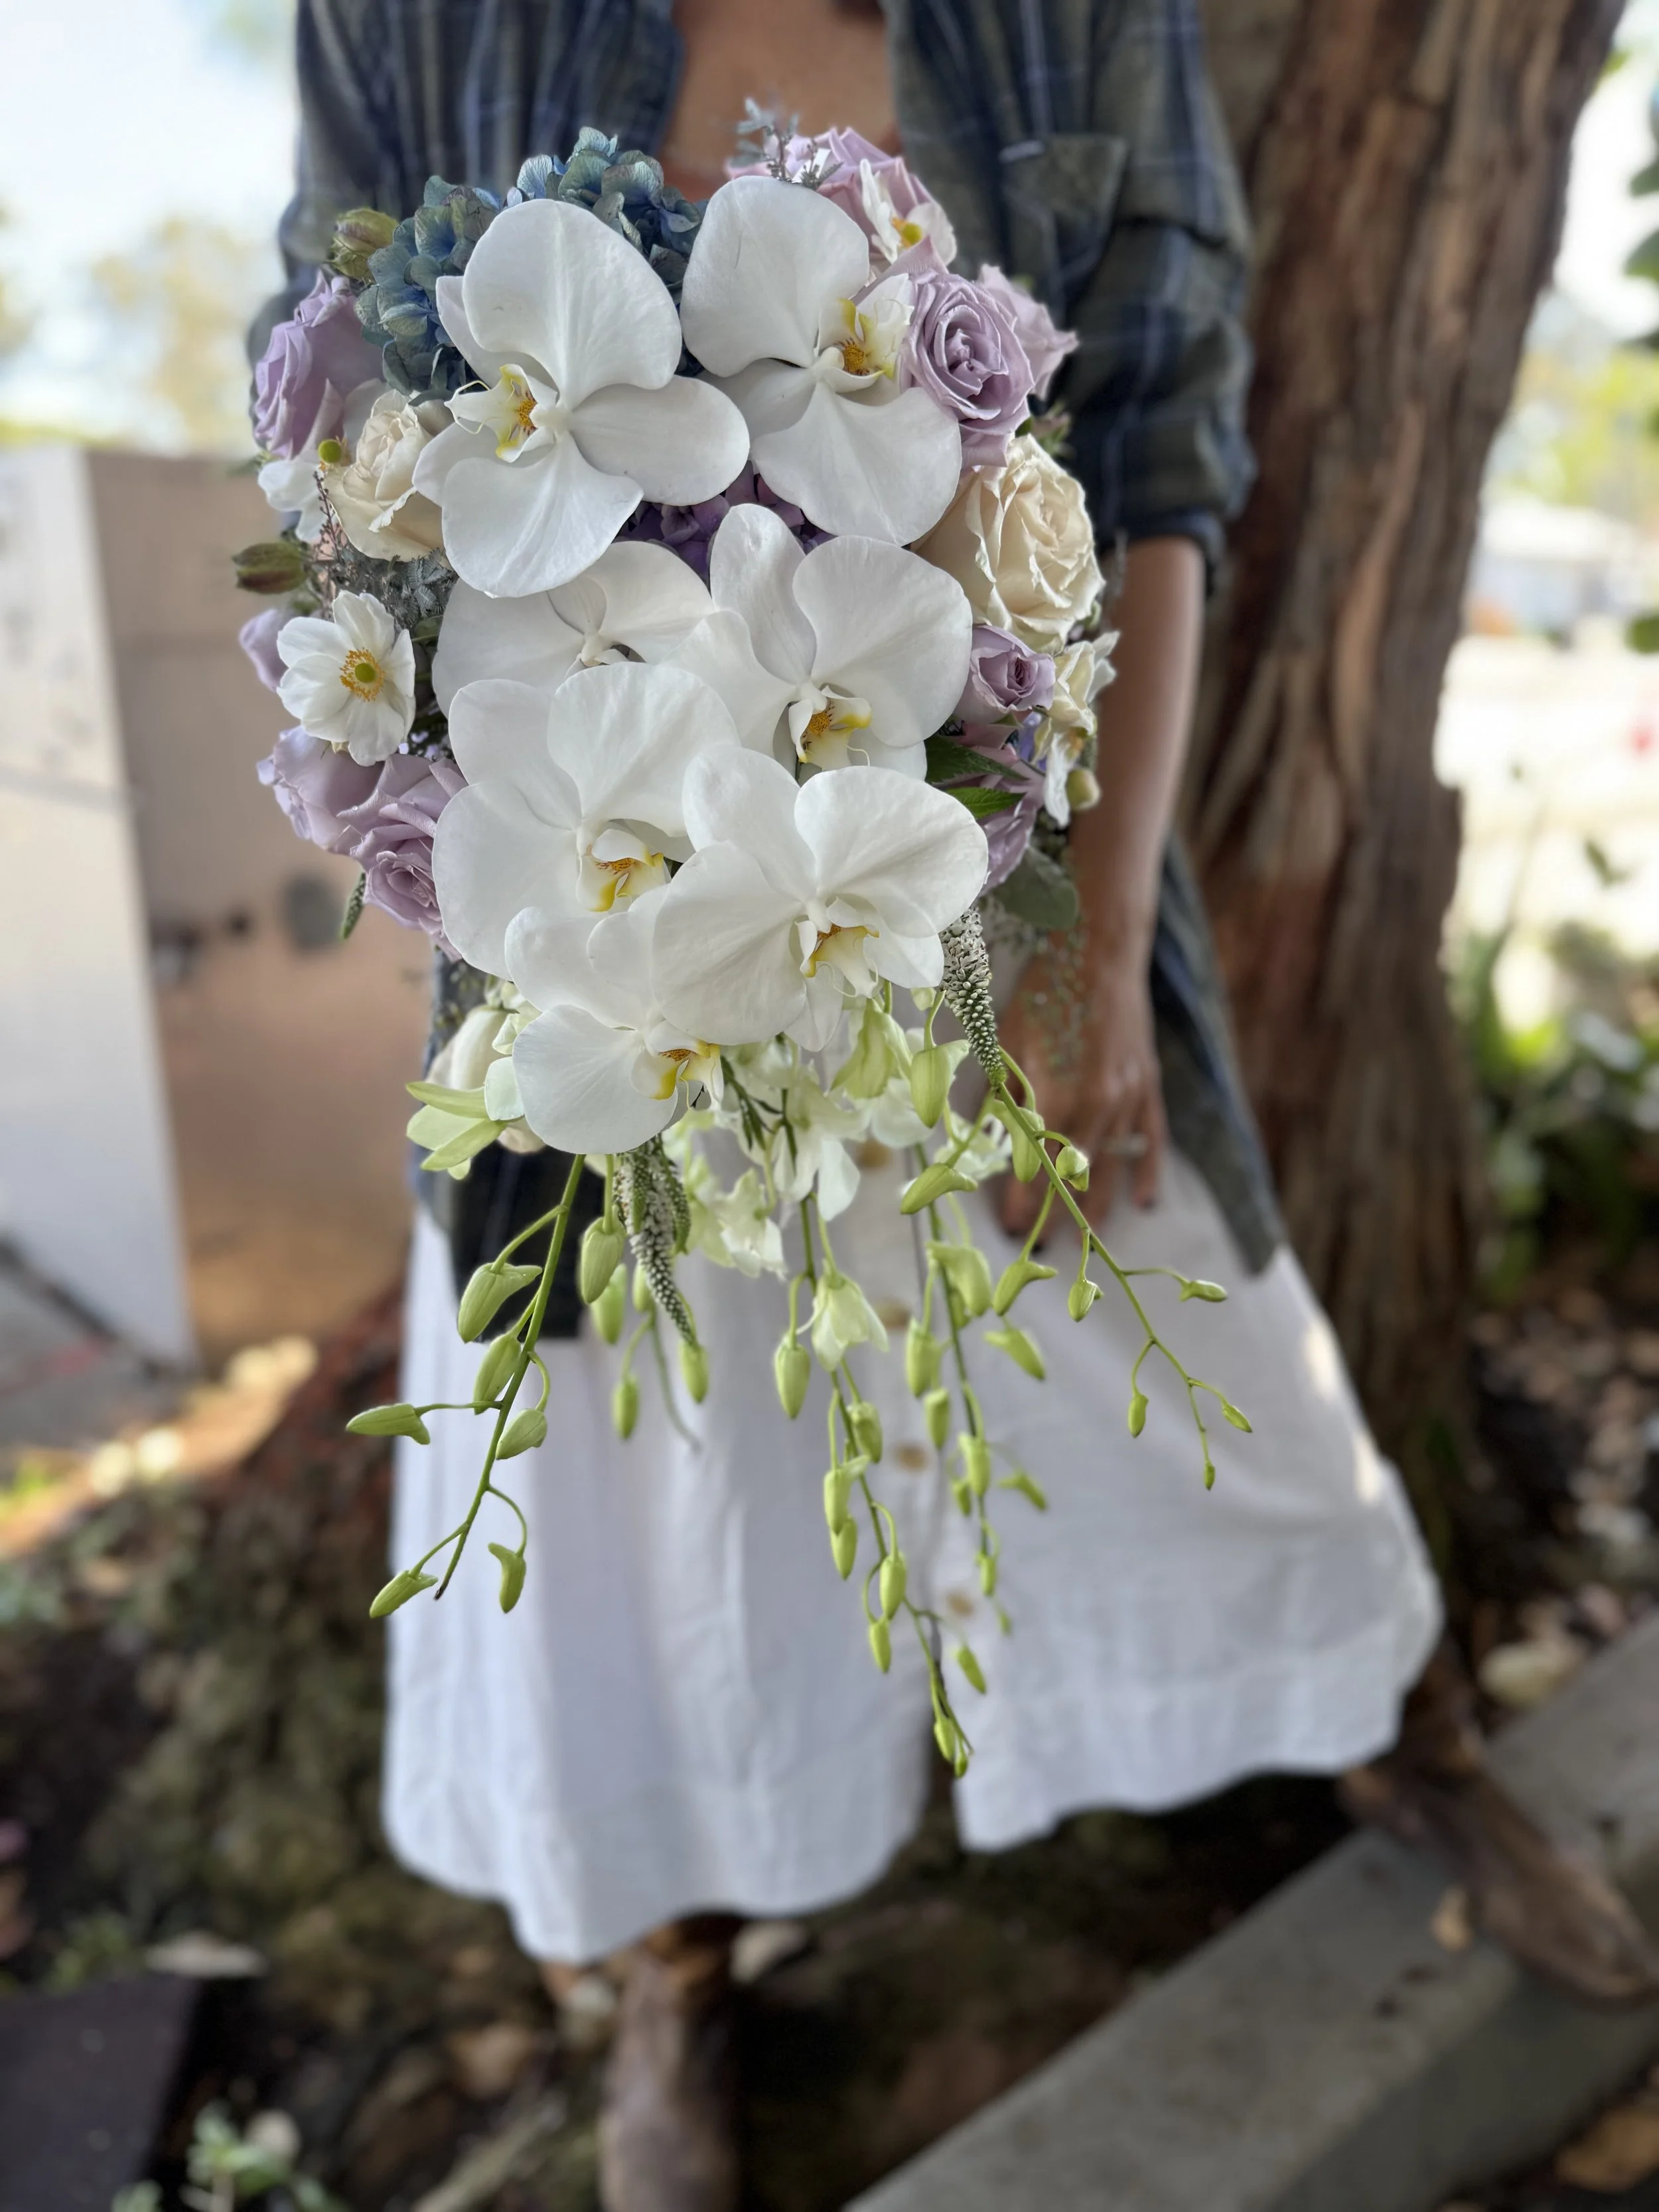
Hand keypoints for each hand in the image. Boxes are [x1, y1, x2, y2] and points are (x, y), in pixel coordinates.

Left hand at [997, 940, 1166, 1236]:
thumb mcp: (1008, 1044)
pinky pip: (1152, 1140)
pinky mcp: (1149, 1087)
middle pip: (1074, 1177)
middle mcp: (1096, 1106)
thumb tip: (987, 1146)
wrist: (1100, 951)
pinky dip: (1148, 1173)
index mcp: (1055, 1097)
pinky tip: (1142, 1202)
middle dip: (1057, 1215)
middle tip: (1041, 1246)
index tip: (1011, 1228)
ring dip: (1098, 1207)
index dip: (1023, 1202)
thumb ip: (1003, 1099)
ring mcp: (1128, 1099)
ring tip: (1085, 1240)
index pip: (1035, 1167)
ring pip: (1113, 1167)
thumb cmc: (1045, 993)